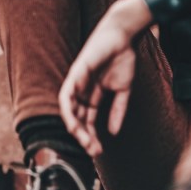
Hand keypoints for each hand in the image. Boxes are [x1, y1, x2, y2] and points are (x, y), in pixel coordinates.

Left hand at [59, 0, 152, 156]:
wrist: (123, 38)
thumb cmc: (123, 59)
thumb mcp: (123, 90)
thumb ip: (118, 111)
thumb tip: (113, 133)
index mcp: (92, 96)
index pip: (88, 121)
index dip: (92, 137)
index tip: (98, 151)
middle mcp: (82, 92)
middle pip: (78, 120)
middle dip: (84, 137)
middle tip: (93, 150)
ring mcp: (77, 83)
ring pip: (69, 111)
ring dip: (75, 127)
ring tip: (84, 140)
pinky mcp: (75, 74)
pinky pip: (66, 95)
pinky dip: (69, 109)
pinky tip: (76, 121)